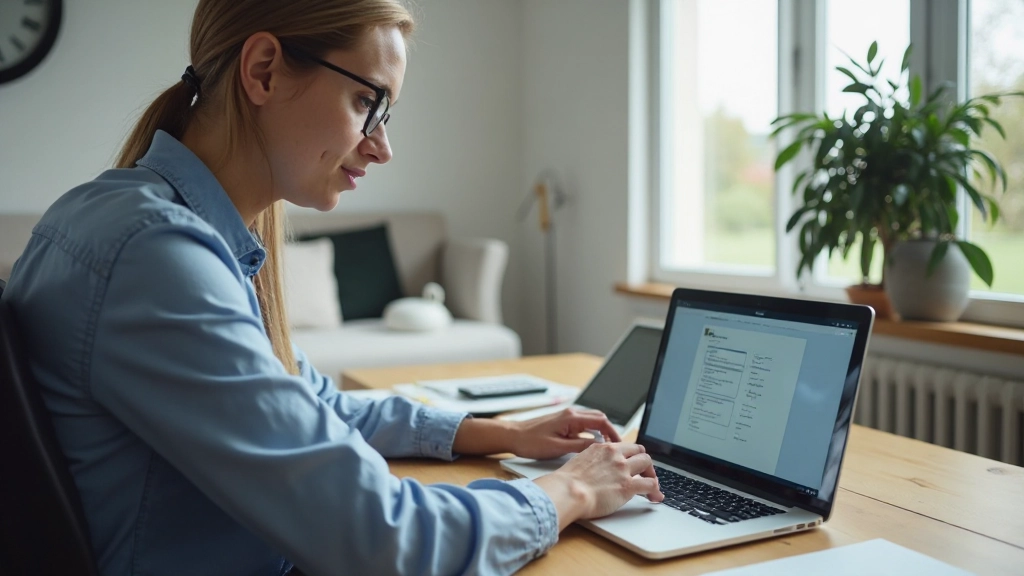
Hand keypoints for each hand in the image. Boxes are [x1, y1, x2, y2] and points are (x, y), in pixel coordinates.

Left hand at [509, 407, 621, 459]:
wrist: (513, 436)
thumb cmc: (530, 442)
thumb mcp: (558, 448)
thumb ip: (580, 447)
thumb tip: (598, 448)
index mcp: (571, 418)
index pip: (601, 421)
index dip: (613, 433)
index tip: (619, 444)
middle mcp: (571, 413)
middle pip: (599, 418)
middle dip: (610, 432)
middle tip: (616, 447)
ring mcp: (567, 417)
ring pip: (591, 420)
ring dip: (601, 432)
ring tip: (606, 447)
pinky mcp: (563, 422)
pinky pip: (583, 424)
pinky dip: (591, 432)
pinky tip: (591, 445)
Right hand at [534, 443, 662, 529]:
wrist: (568, 491)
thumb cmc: (567, 483)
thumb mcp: (580, 462)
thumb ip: (593, 462)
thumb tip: (596, 470)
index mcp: (602, 448)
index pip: (625, 446)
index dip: (632, 455)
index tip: (633, 463)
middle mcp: (615, 455)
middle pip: (640, 452)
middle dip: (644, 463)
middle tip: (645, 474)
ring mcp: (623, 469)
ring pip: (647, 464)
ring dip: (652, 475)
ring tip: (652, 486)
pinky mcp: (628, 485)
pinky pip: (650, 484)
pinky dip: (655, 490)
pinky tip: (655, 496)